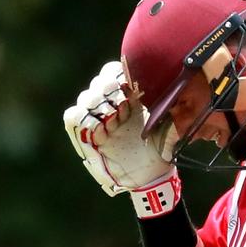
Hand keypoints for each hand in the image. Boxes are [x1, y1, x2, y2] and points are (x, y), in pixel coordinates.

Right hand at [63, 61, 176, 200]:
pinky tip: (100, 127)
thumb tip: (172, 86)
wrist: (153, 175)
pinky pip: (73, 118)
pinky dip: (83, 117)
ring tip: (112, 115)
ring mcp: (100, 121)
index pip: (112, 71)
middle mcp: (112, 106)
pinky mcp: (88, 137)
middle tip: (121, 102)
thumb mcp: (169, 122)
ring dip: (96, 103)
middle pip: (98, 83)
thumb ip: (166, 104)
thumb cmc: (162, 148)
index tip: (128, 83)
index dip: (116, 73)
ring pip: (85, 99)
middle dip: (107, 88)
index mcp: (130, 96)